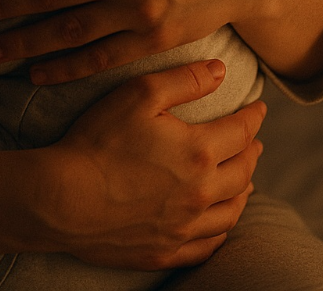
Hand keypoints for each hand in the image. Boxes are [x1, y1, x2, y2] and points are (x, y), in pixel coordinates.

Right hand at [47, 61, 264, 269]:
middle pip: (243, 172)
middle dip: (252, 152)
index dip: (253, 116)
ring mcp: (185, 228)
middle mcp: (201, 194)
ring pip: (231, 211)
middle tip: (254, 141)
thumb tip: (222, 71)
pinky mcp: (166, 251)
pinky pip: (209, 245)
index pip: (241, 131)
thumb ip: (185, 80)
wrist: (63, 198)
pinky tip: (218, 220)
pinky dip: (222, 229)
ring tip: (244, 178)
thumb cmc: (98, 140)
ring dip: (243, 190)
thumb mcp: (139, 94)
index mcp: (199, 152)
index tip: (259, 107)